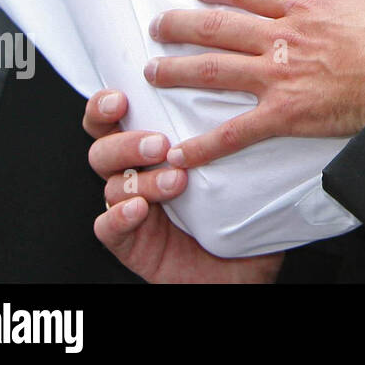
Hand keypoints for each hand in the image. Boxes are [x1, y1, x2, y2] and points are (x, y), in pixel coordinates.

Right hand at [83, 89, 280, 282]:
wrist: (242, 270)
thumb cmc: (242, 213)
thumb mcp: (245, 165)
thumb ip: (242, 131)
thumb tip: (260, 93)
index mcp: (157, 148)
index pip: (119, 117)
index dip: (109, 103)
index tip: (123, 94)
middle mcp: (137, 174)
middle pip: (104, 146)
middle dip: (127, 141)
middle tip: (160, 144)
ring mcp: (130, 208)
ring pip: (109, 184)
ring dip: (139, 179)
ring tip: (176, 180)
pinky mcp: (130, 242)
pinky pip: (108, 227)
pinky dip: (120, 216)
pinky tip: (141, 210)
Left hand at [143, 0, 364, 166]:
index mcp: (307, 7)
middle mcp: (283, 37)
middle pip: (217, 26)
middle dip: (180, 24)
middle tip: (159, 25)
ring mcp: (280, 76)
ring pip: (213, 70)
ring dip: (176, 71)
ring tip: (152, 72)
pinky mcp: (285, 114)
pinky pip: (234, 132)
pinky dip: (204, 145)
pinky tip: (180, 154)